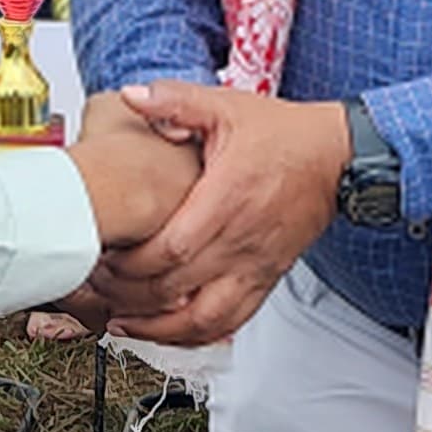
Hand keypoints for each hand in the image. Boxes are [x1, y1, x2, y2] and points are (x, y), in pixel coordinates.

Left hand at [87, 83, 351, 346]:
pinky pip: (229, 324)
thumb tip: (132, 96)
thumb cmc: (283, 134)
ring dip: (157, 329)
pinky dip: (192, 336)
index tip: (101, 255)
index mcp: (228, 197)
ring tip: (120, 320)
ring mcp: (255, 265)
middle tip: (95, 286)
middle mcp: (242, 240)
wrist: (336, 157)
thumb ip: (176, 102)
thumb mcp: (226, 106)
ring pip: (203, 320)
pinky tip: (164, 331)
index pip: (173, 248)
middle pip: (177, 288)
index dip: (131, 262)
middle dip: (128, 294)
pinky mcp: (264, 279)